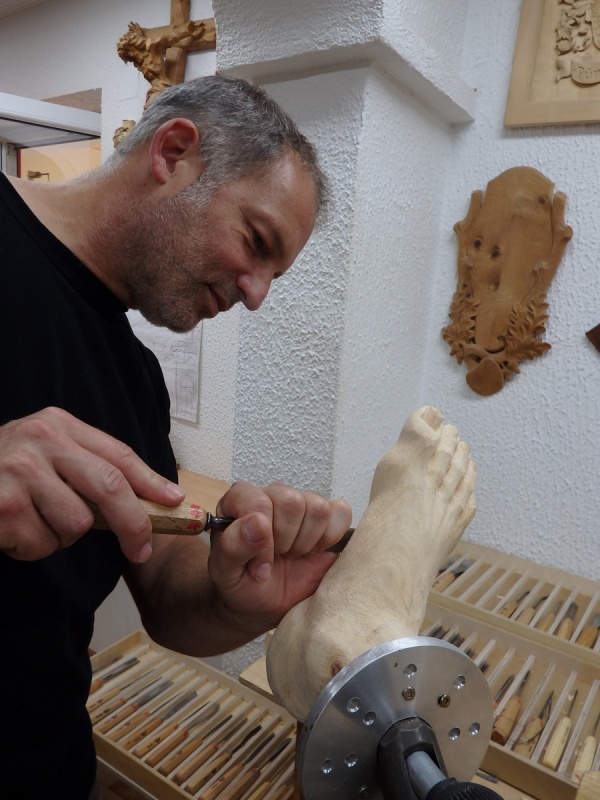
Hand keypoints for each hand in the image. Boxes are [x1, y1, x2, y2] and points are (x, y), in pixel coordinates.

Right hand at [0, 407, 184, 561]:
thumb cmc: (4, 472)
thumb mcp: (45, 454)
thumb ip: (88, 468)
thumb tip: (150, 499)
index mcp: (58, 425)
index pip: (118, 454)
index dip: (151, 482)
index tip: (175, 502)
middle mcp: (40, 440)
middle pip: (110, 486)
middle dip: (134, 524)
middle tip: (140, 549)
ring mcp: (19, 471)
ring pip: (76, 524)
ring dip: (61, 536)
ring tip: (35, 521)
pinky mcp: (2, 506)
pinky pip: (42, 543)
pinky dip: (33, 548)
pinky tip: (14, 531)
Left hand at [207, 481, 351, 633]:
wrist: (264, 603)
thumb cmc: (241, 582)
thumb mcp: (225, 572)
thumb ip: (233, 546)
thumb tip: (258, 522)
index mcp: (240, 500)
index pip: (260, 503)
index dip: (264, 540)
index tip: (259, 568)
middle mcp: (271, 494)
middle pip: (292, 502)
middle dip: (286, 541)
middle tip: (277, 558)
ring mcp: (301, 503)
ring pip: (317, 507)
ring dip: (307, 541)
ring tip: (293, 555)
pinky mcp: (326, 516)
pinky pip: (340, 512)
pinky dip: (330, 538)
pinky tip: (313, 551)